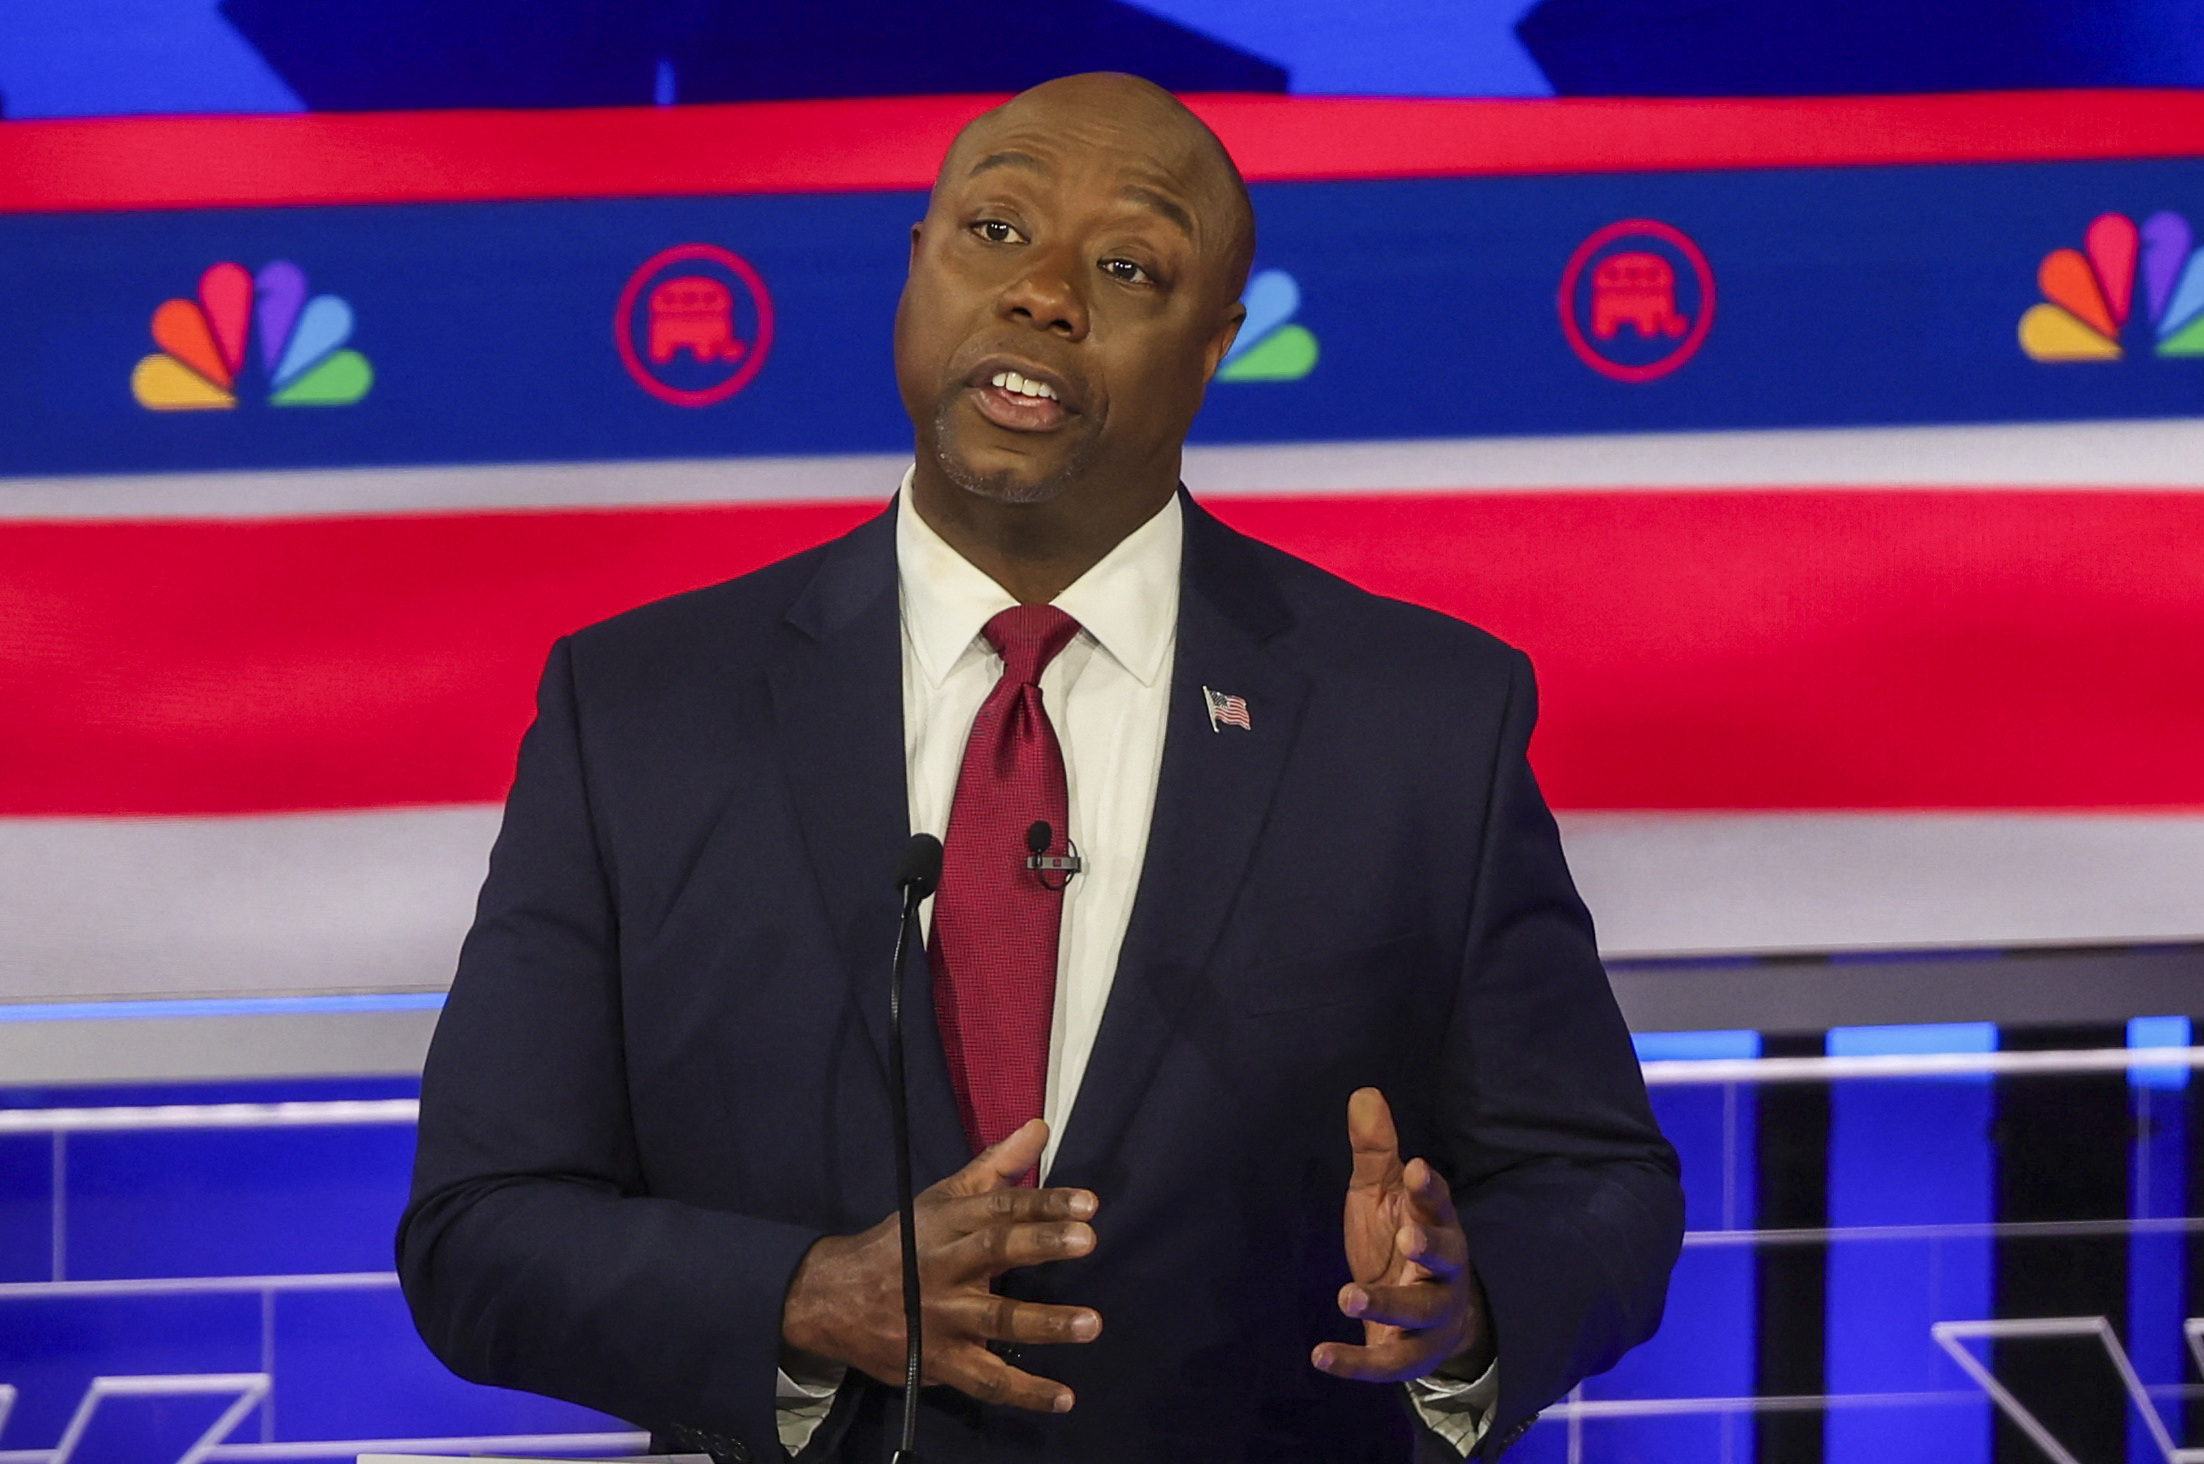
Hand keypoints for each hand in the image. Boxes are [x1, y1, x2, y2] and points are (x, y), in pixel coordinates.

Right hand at [780, 1119, 1100, 1412]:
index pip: (1001, 1207)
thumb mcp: (942, 1199)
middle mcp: (947, 1266)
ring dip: (1044, 1323)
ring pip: (996, 1319)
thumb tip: (1040, 1127)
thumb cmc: (902, 1244)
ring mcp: (942, 1317)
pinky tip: (1063, 1398)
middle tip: (1089, 1240)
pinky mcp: (938, 1361)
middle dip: (1042, 1244)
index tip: (1088, 1203)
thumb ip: (996, 1166)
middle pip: (996, 1250)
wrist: (832, 1298)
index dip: (1044, 1203)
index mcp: (949, 1223)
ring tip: (1091, 1323)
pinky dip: (1023, 1392)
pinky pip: (985, 1380)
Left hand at [1313, 1087, 1490, 1384]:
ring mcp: (1430, 1316)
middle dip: (1430, 1248)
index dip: (1430, 1190)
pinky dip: (1354, 1363)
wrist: (1426, 1320)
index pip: (1439, 1205)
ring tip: (1349, 1297)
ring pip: (1418, 1312)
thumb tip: (1363, 1092)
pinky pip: (1387, 1364)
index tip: (1418, 1170)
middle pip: (1446, 1259)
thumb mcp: (1384, 1195)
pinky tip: (1319, 1356)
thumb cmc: (1399, 1241)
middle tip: (1407, 1237)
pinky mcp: (1409, 1356)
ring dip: (1387, 1304)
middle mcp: (1442, 1271)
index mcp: (1434, 1225)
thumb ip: (1375, 1152)